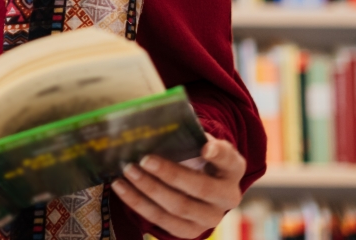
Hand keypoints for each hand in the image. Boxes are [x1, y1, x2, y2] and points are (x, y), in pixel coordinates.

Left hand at [110, 136, 245, 239]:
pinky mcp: (190, 231)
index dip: (218, 154)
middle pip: (200, 188)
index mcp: (233, 168)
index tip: (205, 147)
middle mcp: (227, 196)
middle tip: (145, 160)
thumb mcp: (198, 145)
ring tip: (128, 171)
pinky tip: (122, 187)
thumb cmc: (196, 158)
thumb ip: (186, 137)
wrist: (201, 188)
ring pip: (178, 207)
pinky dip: (138, 203)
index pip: (229, 159)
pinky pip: (161, 220)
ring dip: (149, 189)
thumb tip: (156, 125)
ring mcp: (210, 218)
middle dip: (170, 174)